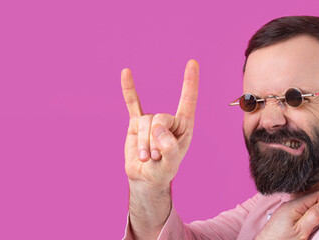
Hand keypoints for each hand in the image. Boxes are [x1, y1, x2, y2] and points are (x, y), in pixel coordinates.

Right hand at [122, 59, 198, 188]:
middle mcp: (170, 120)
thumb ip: (169, 148)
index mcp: (184, 126)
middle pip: (160, 118)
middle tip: (155, 157)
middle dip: (155, 139)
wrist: (146, 178)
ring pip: (144, 123)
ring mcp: (152, 120)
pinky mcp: (136, 123)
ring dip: (144, 143)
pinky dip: (129, 89)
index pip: (188, 100)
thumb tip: (158, 130)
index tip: (192, 63)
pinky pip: (132, 103)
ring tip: (146, 157)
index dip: (190, 82)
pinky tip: (126, 72)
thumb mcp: (170, 165)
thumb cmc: (163, 171)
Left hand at [256, 192, 318, 239]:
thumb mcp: (301, 231)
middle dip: (315, 212)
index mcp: (294, 205)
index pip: (316, 195)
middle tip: (311, 226)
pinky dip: (301, 219)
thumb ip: (313, 216)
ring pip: (305, 207)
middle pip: (310, 201)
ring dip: (308, 217)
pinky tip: (297, 229)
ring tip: (303, 229)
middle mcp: (289, 204)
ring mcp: (285, 210)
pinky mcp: (283, 216)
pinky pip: (298, 212)